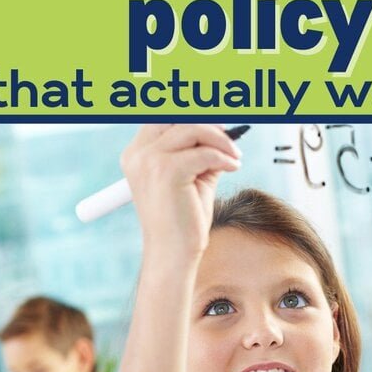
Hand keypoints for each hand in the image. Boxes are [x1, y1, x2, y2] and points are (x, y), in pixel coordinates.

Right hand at [120, 124, 241, 260]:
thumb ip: (201, 151)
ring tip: (234, 156)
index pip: (164, 118)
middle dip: (208, 124)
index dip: (192, 117)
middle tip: (230, 138)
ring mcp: (149, 161)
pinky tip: (233, 167)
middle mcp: (138, 154)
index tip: (219, 125)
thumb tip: (223, 130)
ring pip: (193, 129)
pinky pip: (205, 152)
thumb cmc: (182, 219)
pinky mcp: (167, 172)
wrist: (174, 253)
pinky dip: (224, 157)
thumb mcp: (192, 176)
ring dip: (221, 140)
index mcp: (137, 154)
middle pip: (177, 117)